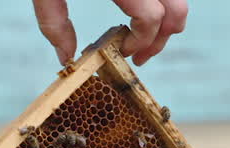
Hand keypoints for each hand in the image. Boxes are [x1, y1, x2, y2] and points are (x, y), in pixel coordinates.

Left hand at [33, 0, 187, 65]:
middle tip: (139, 57)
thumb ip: (53, 21)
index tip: (122, 53)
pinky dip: (163, 5)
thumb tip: (66, 59)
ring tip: (141, 38)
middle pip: (176, 10)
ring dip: (167, 22)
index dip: (140, 42)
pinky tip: (139, 15)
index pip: (150, 18)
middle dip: (161, 39)